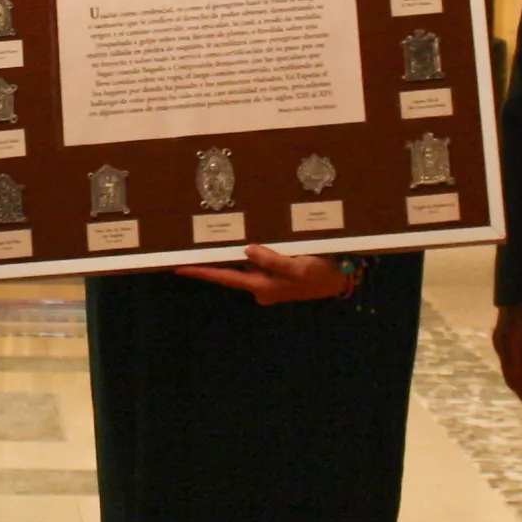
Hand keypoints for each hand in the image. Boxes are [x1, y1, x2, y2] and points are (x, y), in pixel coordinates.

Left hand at [172, 245, 353, 304]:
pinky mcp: (277, 274)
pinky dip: (254, 252)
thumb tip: (247, 251)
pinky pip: (260, 262)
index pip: (226, 278)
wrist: (341, 278)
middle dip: (217, 258)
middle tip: (193, 244)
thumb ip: (272, 260)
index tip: (180, 267)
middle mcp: (261, 286)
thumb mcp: (298, 267)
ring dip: (237, 253)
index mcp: (263, 286)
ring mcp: (269, 282)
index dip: (203, 272)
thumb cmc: (321, 272)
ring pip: (247, 265)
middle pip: (233, 271)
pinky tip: (251, 239)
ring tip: (221, 234)